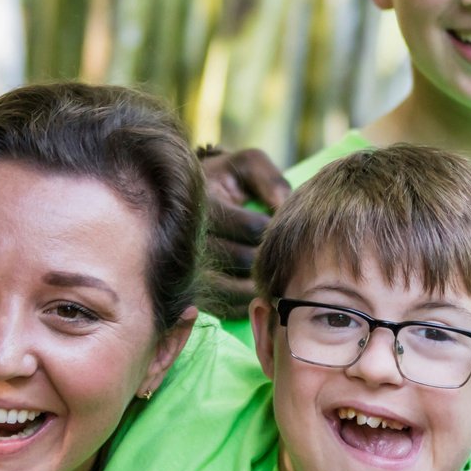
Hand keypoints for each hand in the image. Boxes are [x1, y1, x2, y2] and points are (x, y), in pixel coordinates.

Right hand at [201, 145, 287, 316]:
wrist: (188, 196)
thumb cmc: (227, 179)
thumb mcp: (248, 166)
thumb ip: (271, 182)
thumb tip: (285, 209)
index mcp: (205, 202)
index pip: (252, 228)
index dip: (276, 232)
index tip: (285, 229)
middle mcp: (189, 237)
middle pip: (242, 261)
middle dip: (270, 261)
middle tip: (286, 257)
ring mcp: (185, 266)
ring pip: (231, 289)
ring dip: (258, 286)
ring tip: (273, 276)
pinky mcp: (189, 288)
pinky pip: (221, 304)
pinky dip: (244, 303)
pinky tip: (256, 290)